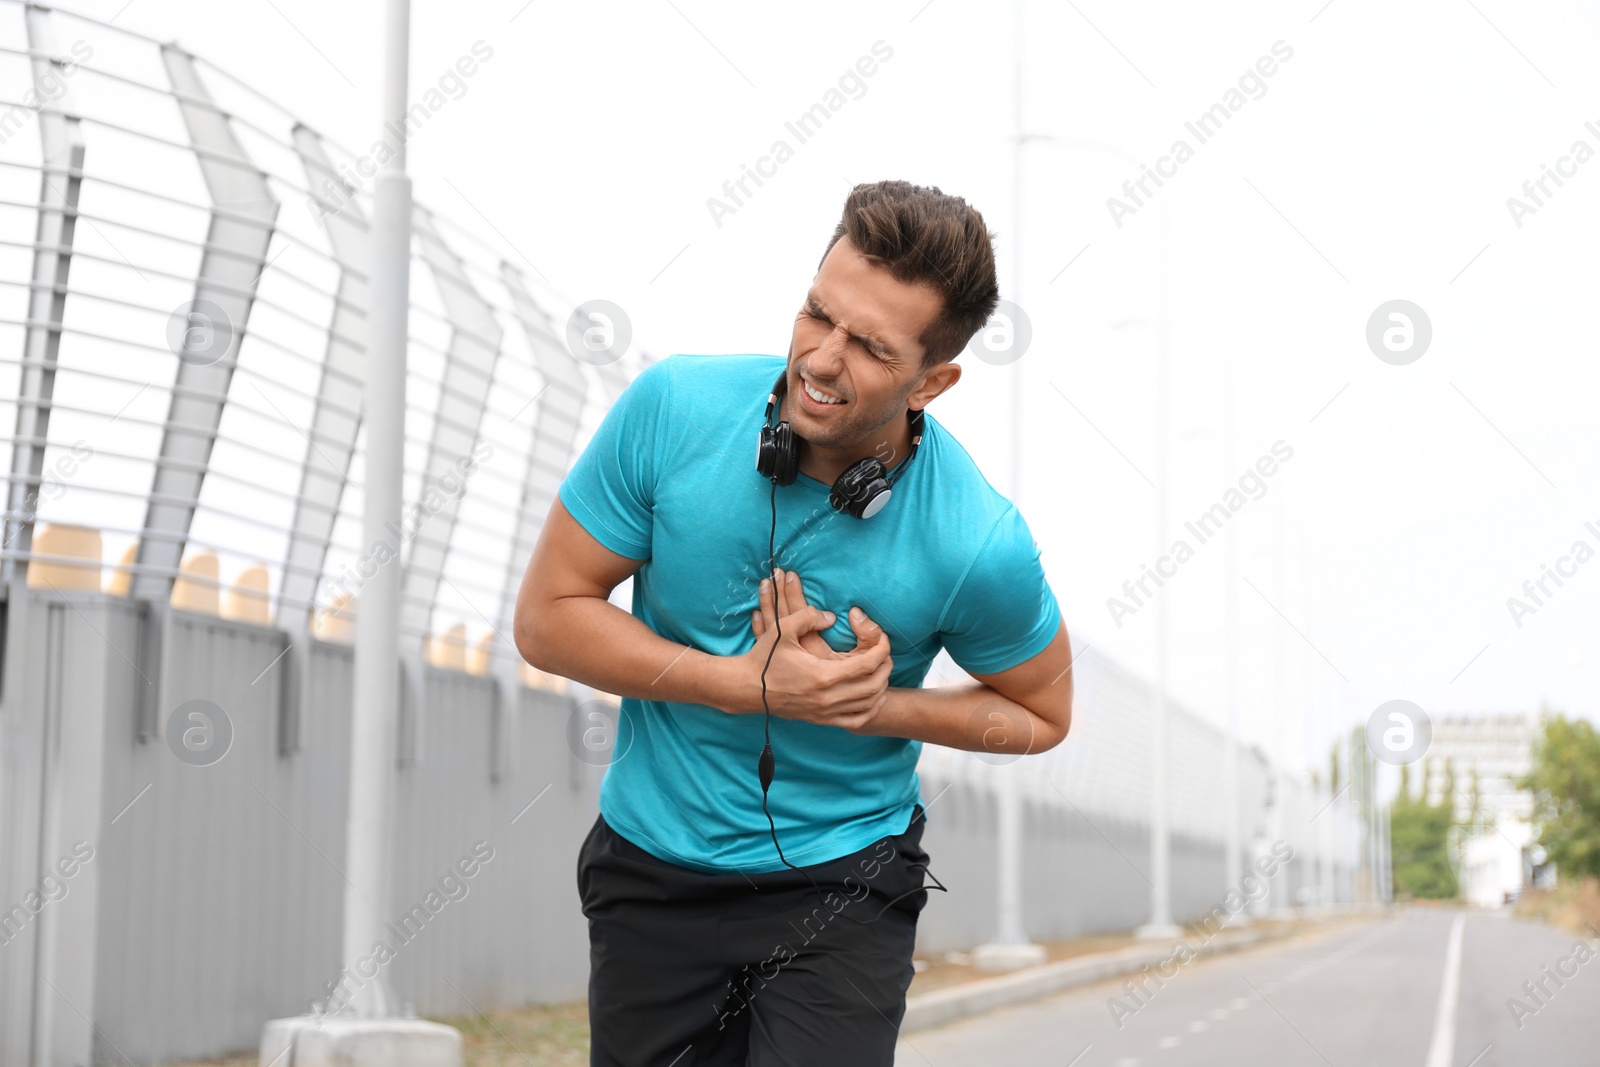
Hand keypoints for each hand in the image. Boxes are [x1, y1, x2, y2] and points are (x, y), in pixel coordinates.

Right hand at [736, 568, 892, 729]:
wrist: (747, 688)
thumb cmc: (765, 657)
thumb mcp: (783, 629)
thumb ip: (809, 616)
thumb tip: (833, 617)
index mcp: (822, 675)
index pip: (867, 664)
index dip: (881, 648)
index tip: (882, 636)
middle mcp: (828, 698)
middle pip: (874, 685)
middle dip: (886, 666)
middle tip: (884, 651)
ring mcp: (825, 712)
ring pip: (869, 704)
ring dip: (881, 686)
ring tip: (881, 669)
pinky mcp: (821, 720)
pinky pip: (856, 721)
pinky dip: (870, 709)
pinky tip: (872, 696)